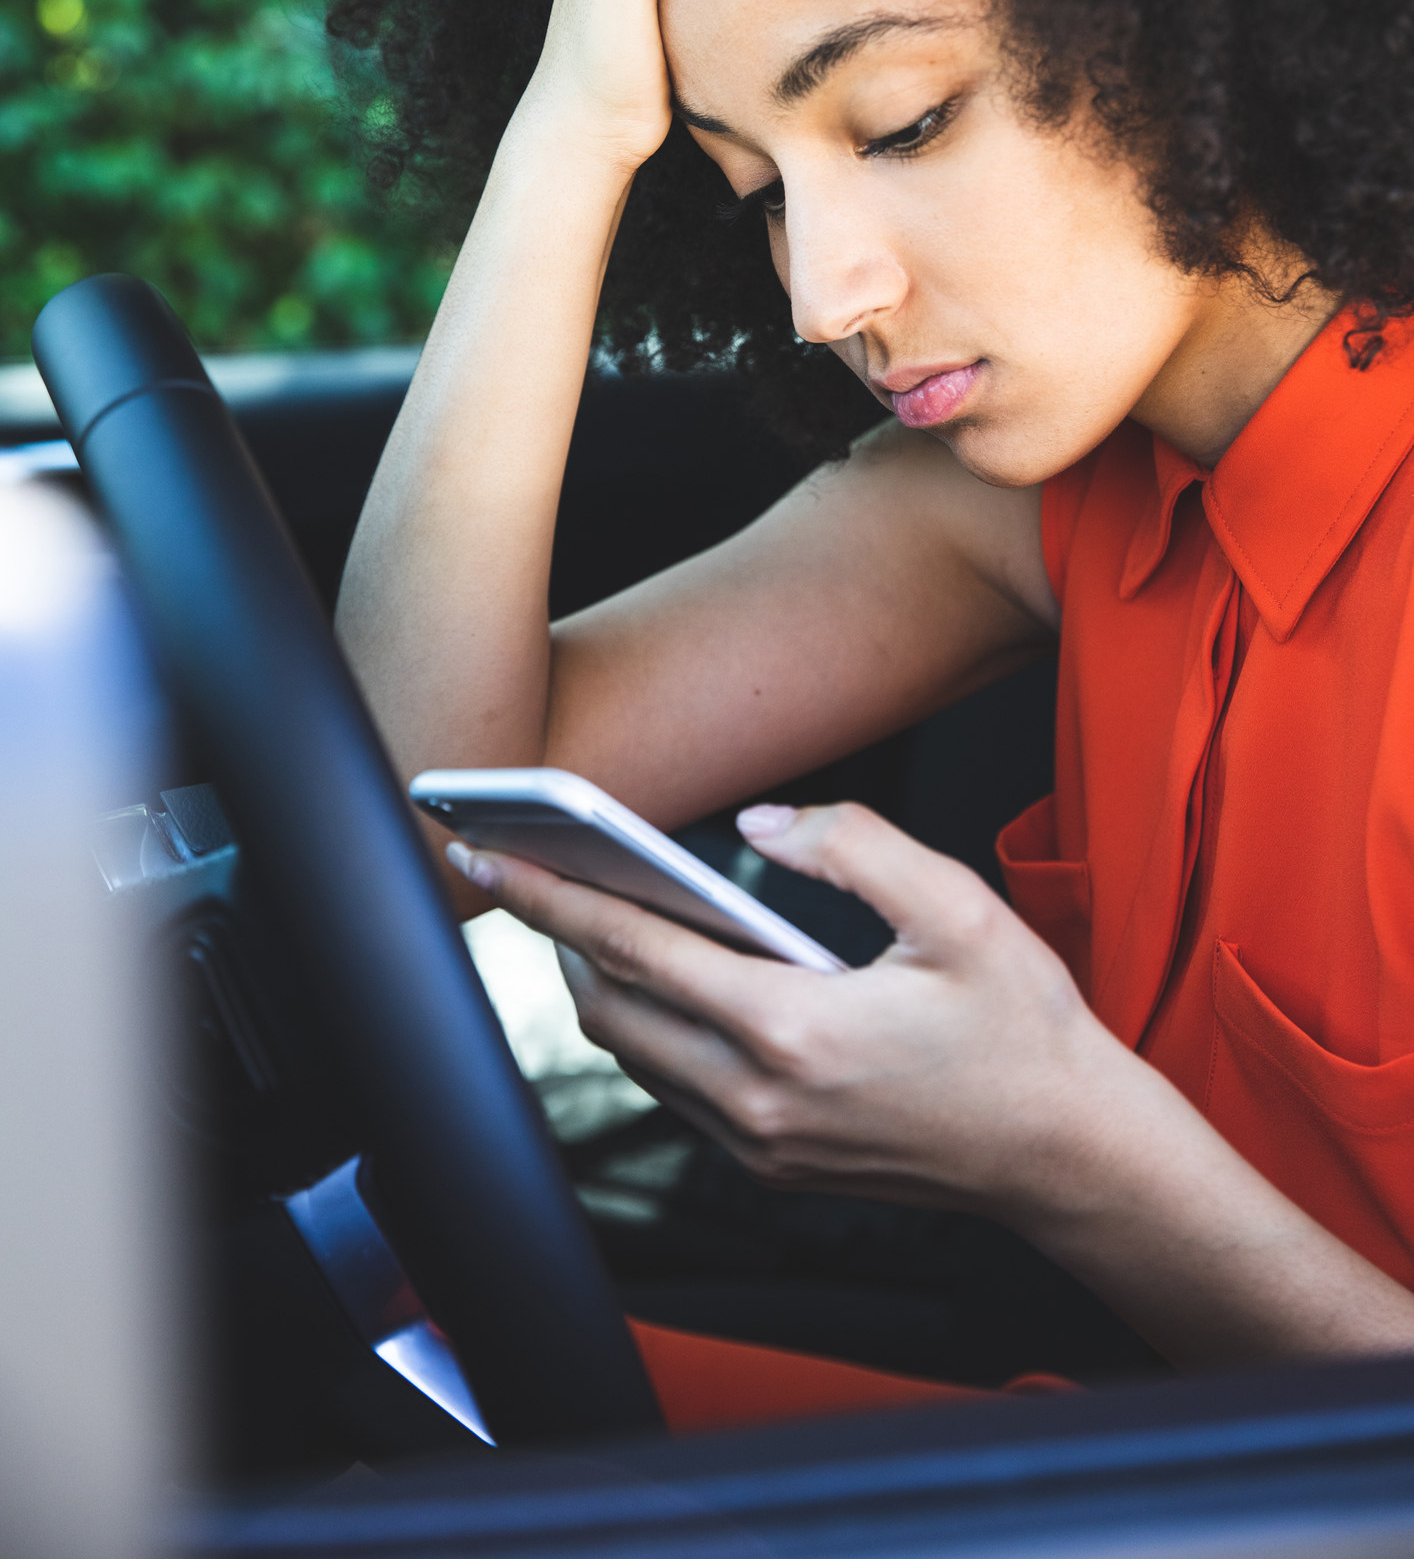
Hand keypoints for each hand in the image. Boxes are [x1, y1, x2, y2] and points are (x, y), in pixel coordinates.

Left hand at [459, 800, 1112, 1219]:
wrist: (1067, 1153)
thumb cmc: (1022, 1030)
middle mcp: (759, 1100)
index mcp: (793, 1029)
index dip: (550, 895)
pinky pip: (678, 1091)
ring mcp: (761, 1145)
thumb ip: (854, 846)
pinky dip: (652, 1031)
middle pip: (609, 1009)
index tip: (490, 852)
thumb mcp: (957, 909)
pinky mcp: (774, 1167)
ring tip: (594, 917)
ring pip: (637, 1055)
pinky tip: (670, 983)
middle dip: (558, 937)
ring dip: (603, 987)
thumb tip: (763, 823)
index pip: (633, 949)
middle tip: (532, 869)